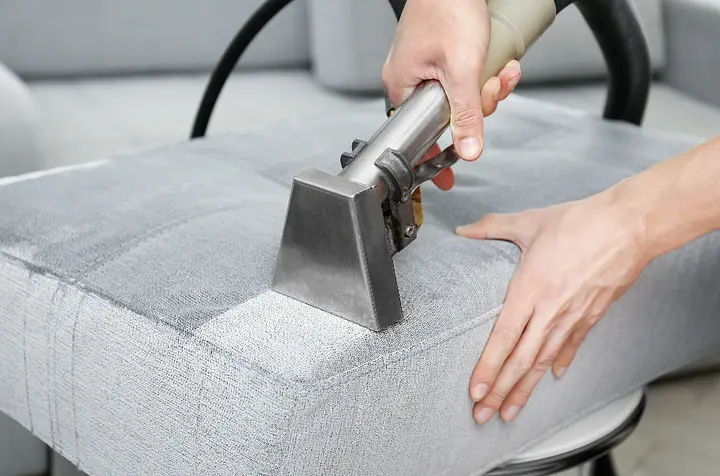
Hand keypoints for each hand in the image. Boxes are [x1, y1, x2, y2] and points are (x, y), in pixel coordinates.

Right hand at [382, 0, 520, 190]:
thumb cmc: (447, 8)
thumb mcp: (462, 70)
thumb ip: (466, 115)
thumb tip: (468, 150)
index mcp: (402, 86)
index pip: (419, 134)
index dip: (438, 154)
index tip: (446, 179)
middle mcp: (410, 79)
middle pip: (449, 115)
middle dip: (479, 106)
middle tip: (491, 90)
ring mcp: (427, 66)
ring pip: (463, 96)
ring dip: (489, 88)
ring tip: (501, 71)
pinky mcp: (444, 55)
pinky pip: (467, 78)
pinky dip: (487, 74)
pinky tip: (500, 64)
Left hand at [456, 192, 652, 424]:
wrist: (628, 226)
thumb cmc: (579, 223)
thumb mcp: (528, 222)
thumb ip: (491, 228)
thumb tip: (464, 230)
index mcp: (529, 290)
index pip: (503, 338)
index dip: (488, 368)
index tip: (475, 391)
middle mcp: (549, 311)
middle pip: (521, 360)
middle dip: (500, 392)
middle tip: (483, 415)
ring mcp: (572, 316)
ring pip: (544, 361)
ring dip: (525, 389)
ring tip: (510, 411)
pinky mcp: (592, 315)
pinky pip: (572, 345)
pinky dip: (560, 362)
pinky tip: (552, 377)